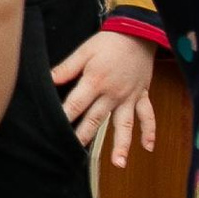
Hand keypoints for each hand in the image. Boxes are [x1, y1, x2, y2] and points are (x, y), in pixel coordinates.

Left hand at [54, 28, 158, 168]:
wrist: (139, 33)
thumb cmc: (108, 42)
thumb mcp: (84, 51)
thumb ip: (66, 68)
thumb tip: (48, 80)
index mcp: (95, 82)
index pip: (76, 105)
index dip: (65, 118)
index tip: (54, 132)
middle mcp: (113, 94)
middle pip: (96, 119)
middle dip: (84, 137)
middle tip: (74, 154)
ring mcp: (129, 97)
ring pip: (125, 124)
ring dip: (122, 144)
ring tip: (118, 164)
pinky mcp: (142, 95)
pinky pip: (148, 116)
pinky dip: (150, 131)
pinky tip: (148, 147)